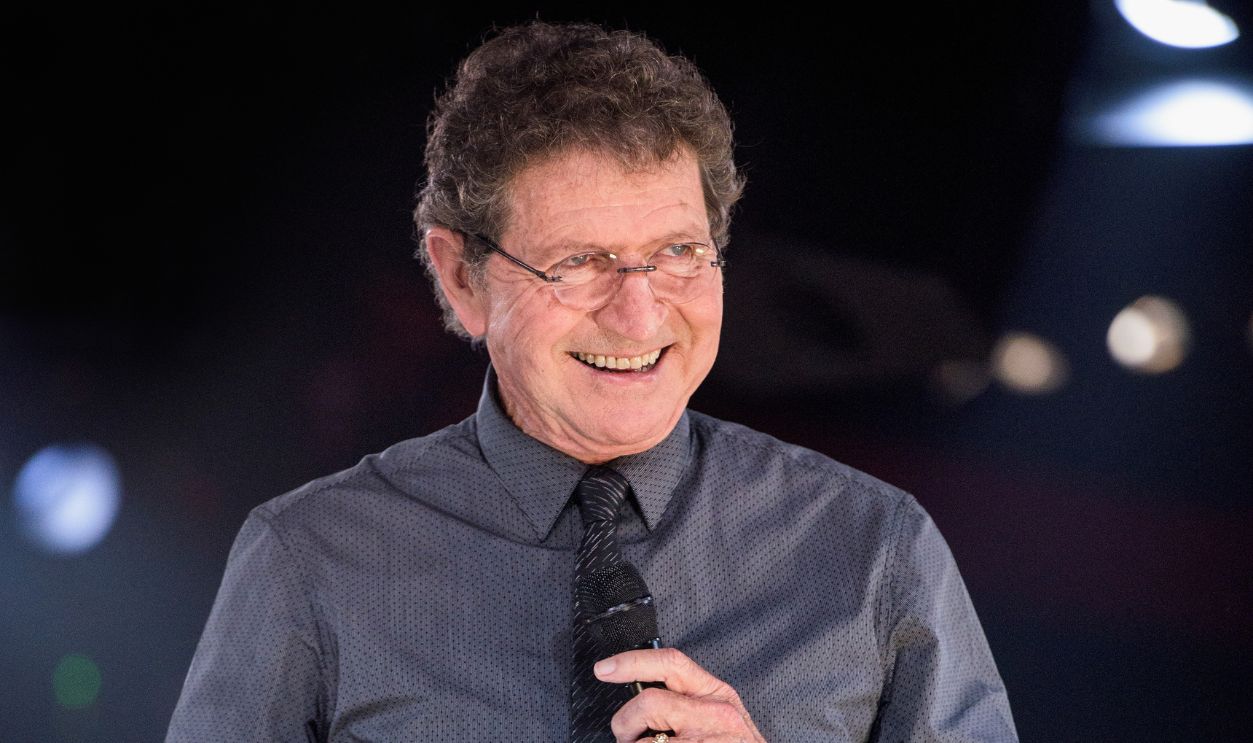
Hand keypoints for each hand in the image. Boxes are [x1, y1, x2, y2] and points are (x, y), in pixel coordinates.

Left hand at [594, 647, 766, 742]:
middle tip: (627, 737)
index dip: (632, 662)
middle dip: (625, 723)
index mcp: (716, 694)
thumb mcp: (720, 716)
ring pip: (647, 741)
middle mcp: (715, 714)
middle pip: (649, 703)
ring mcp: (707, 741)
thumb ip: (687, 701)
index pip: (670, 663)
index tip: (604, 668)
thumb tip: (642, 702)